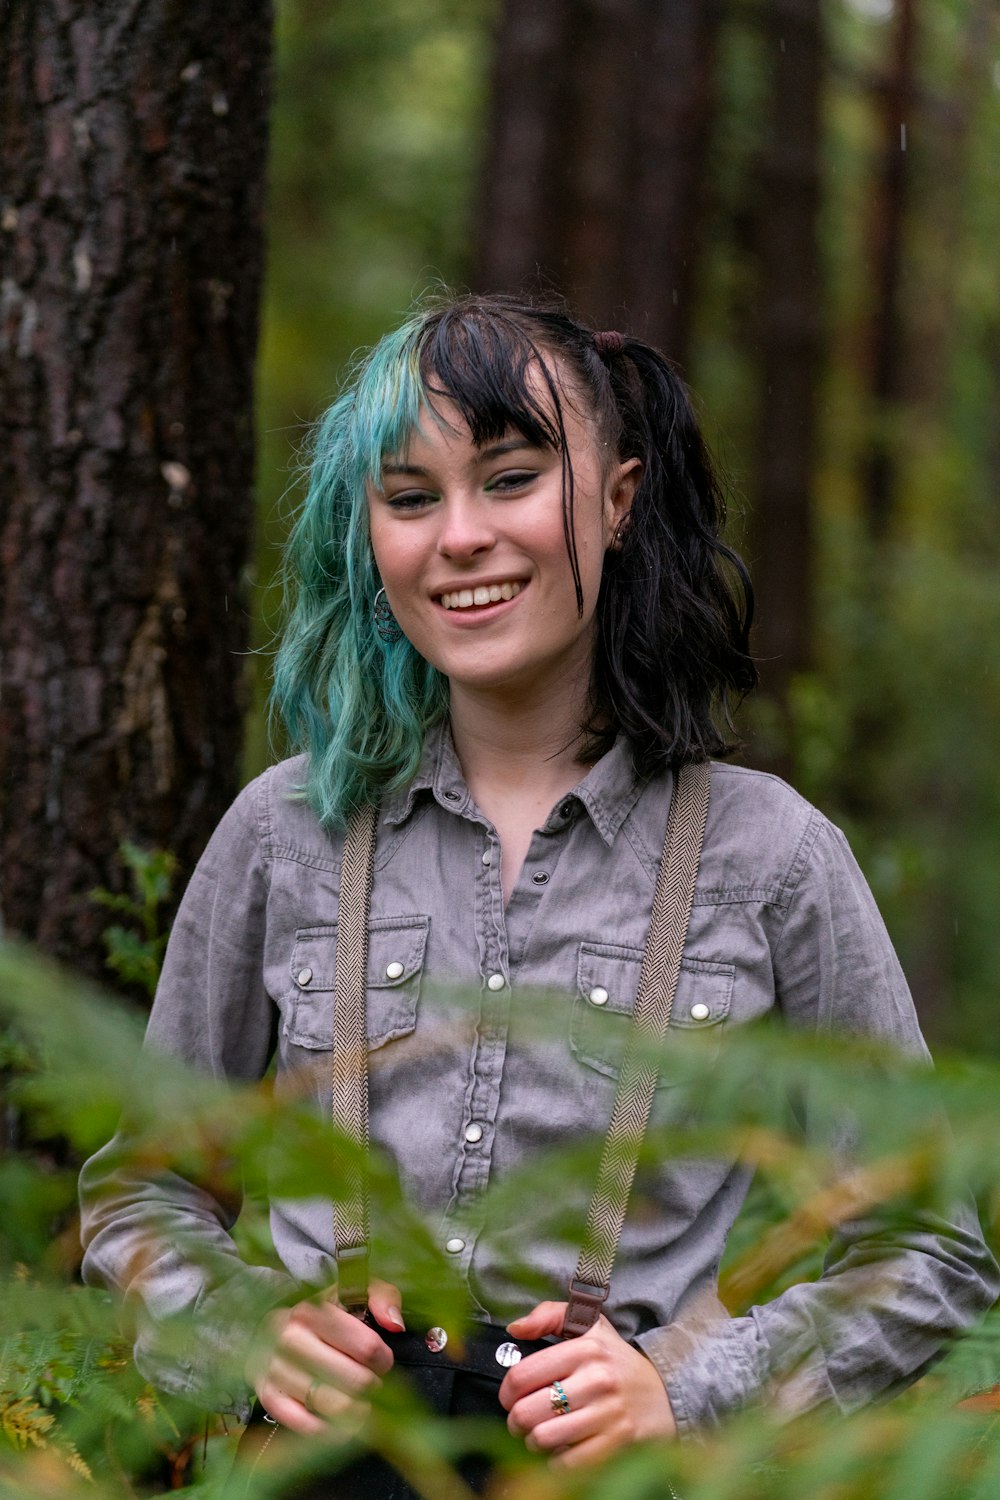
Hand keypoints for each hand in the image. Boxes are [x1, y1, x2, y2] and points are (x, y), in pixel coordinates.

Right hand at [247, 1278, 403, 1435]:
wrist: (273, 1329)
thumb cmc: (324, 1313)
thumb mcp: (354, 1293)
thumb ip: (382, 1297)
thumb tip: (395, 1324)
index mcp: (313, 1309)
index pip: (365, 1346)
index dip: (382, 1359)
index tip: (383, 1362)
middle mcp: (290, 1337)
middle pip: (353, 1379)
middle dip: (372, 1386)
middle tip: (373, 1385)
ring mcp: (275, 1368)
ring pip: (332, 1405)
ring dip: (357, 1412)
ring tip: (363, 1406)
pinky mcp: (267, 1395)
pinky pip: (305, 1424)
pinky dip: (329, 1431)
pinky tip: (342, 1425)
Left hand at [499, 1301, 676, 1468]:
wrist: (666, 1392)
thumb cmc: (617, 1361)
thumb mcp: (589, 1325)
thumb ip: (549, 1316)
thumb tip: (516, 1329)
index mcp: (586, 1348)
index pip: (523, 1375)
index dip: (506, 1391)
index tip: (509, 1397)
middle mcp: (597, 1380)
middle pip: (528, 1411)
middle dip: (515, 1421)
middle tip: (520, 1420)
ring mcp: (609, 1414)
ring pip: (544, 1439)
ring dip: (533, 1442)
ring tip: (540, 1434)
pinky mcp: (618, 1443)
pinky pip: (568, 1463)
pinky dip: (556, 1462)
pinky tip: (562, 1449)